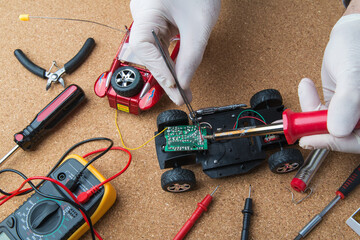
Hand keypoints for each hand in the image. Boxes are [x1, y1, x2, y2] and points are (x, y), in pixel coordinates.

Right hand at [129, 0, 220, 104]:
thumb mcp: (199, 26)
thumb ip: (190, 57)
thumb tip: (183, 82)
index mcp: (146, 11)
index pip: (145, 49)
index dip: (159, 70)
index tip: (174, 87)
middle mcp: (142, 16)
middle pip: (149, 54)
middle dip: (166, 76)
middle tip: (180, 96)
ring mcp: (148, 19)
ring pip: (154, 52)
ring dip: (168, 70)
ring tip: (181, 90)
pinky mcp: (156, 21)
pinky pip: (160, 45)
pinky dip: (170, 59)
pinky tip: (178, 72)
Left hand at [297, 14, 359, 153]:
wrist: (353, 31)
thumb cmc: (358, 45)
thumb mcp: (354, 72)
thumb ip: (348, 100)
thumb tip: (338, 129)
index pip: (357, 140)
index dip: (335, 143)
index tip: (310, 139)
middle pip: (343, 136)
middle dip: (319, 128)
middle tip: (301, 123)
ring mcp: (352, 111)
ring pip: (328, 125)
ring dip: (311, 111)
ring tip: (307, 90)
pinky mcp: (340, 105)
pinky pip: (322, 112)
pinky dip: (310, 102)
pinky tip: (307, 86)